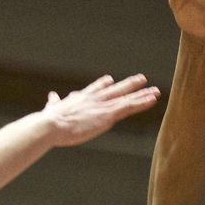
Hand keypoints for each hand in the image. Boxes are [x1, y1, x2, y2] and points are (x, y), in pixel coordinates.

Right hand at [42, 74, 159, 146]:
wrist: (52, 124)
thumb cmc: (50, 121)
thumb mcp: (52, 109)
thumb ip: (54, 103)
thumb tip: (51, 96)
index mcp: (81, 98)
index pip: (95, 89)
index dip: (103, 84)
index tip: (109, 79)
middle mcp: (95, 99)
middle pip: (116, 90)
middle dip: (129, 85)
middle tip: (141, 79)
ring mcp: (103, 106)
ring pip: (127, 98)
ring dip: (142, 94)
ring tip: (155, 90)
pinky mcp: (108, 115)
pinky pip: (129, 106)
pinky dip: (142, 102)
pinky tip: (152, 99)